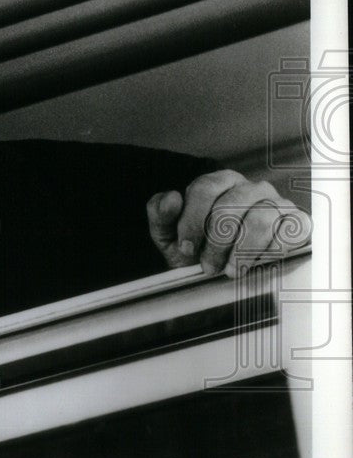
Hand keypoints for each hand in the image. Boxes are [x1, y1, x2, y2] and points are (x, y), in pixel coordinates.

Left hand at [147, 170, 310, 276]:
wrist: (227, 274)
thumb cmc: (196, 250)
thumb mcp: (170, 235)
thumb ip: (161, 214)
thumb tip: (172, 198)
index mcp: (219, 183)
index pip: (205, 189)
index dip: (192, 221)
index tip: (186, 248)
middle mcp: (250, 188)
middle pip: (231, 205)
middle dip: (216, 242)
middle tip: (208, 266)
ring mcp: (276, 203)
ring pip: (260, 219)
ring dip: (242, 250)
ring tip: (231, 270)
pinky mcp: (296, 222)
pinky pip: (288, 232)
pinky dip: (270, 251)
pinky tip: (256, 264)